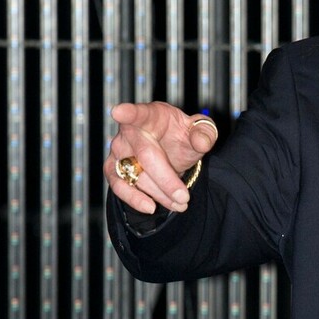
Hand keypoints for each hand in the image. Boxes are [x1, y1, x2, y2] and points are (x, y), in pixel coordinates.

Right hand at [104, 101, 218, 213]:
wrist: (172, 150)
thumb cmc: (182, 136)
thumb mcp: (199, 131)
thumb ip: (205, 133)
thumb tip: (202, 142)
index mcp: (151, 115)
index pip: (139, 113)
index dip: (129, 112)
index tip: (119, 112)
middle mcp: (130, 131)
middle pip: (145, 155)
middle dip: (166, 179)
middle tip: (184, 196)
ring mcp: (119, 150)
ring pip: (133, 174)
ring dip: (157, 192)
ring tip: (179, 203)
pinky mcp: (114, 168)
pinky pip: (119, 185)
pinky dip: (134, 198)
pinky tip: (151, 206)